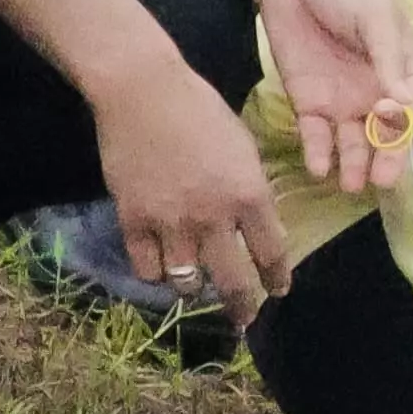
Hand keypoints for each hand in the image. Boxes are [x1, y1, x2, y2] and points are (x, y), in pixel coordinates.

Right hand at [95, 49, 290, 317]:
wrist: (143, 94)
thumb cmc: (201, 111)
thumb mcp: (242, 148)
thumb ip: (250, 190)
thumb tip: (256, 227)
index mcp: (249, 194)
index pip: (271, 252)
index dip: (277, 278)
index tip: (279, 291)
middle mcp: (213, 217)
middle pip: (233, 282)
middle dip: (242, 307)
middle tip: (244, 319)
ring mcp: (170, 223)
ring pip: (186, 282)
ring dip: (195, 288)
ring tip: (197, 287)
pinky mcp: (133, 222)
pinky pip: (147, 269)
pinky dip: (156, 273)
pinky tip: (161, 268)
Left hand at [258, 0, 412, 192]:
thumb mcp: (375, 16)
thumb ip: (388, 59)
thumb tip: (408, 105)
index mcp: (401, 69)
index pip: (410, 108)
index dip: (404, 121)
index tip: (389, 117)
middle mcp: (374, 91)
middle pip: (385, 134)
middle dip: (385, 159)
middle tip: (380, 181)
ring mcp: (341, 99)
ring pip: (352, 141)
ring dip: (354, 163)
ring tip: (350, 184)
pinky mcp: (308, 102)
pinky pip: (315, 135)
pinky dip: (319, 153)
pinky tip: (320, 168)